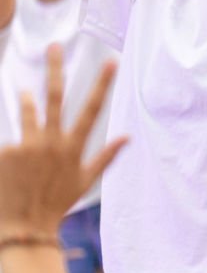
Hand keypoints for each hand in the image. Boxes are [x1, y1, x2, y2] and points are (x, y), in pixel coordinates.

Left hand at [0, 46, 123, 239]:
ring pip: (28, 112)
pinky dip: (12, 150)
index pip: (92, 109)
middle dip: (55, 69)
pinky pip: (11, 142)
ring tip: (25, 93)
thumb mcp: (86, 181)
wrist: (24, 226)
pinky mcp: (7, 152)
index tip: (111, 62)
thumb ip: (106, 156)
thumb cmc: (58, 204)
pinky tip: (12, 168)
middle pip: (55, 97)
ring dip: (28, 100)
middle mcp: (52, 142)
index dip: (102, 84)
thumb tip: (128, 138)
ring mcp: (28, 145)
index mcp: (73, 147)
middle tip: (53, 46)